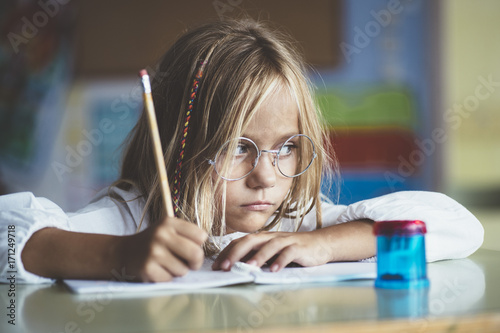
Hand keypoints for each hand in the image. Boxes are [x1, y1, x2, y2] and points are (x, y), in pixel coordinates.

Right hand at [121, 217, 207, 281]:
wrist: (123, 252)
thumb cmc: (153, 242)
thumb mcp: (167, 229)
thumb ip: (187, 235)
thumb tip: (203, 253)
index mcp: (169, 222)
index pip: (201, 236)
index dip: (199, 245)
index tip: (192, 247)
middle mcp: (161, 234)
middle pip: (196, 253)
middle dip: (195, 262)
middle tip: (189, 263)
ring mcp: (153, 252)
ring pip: (183, 270)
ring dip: (178, 271)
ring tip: (167, 264)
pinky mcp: (147, 268)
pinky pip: (170, 279)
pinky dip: (166, 277)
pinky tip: (157, 270)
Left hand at [212, 230, 332, 272]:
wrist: (320, 244)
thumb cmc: (292, 250)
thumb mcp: (272, 253)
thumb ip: (256, 257)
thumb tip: (236, 267)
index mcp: (262, 238)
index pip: (240, 242)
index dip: (227, 253)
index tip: (216, 266)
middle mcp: (271, 237)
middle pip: (250, 241)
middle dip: (236, 253)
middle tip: (225, 267)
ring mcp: (286, 241)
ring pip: (269, 245)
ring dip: (258, 257)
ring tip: (248, 268)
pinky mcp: (300, 247)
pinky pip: (289, 252)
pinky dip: (281, 260)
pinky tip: (274, 270)